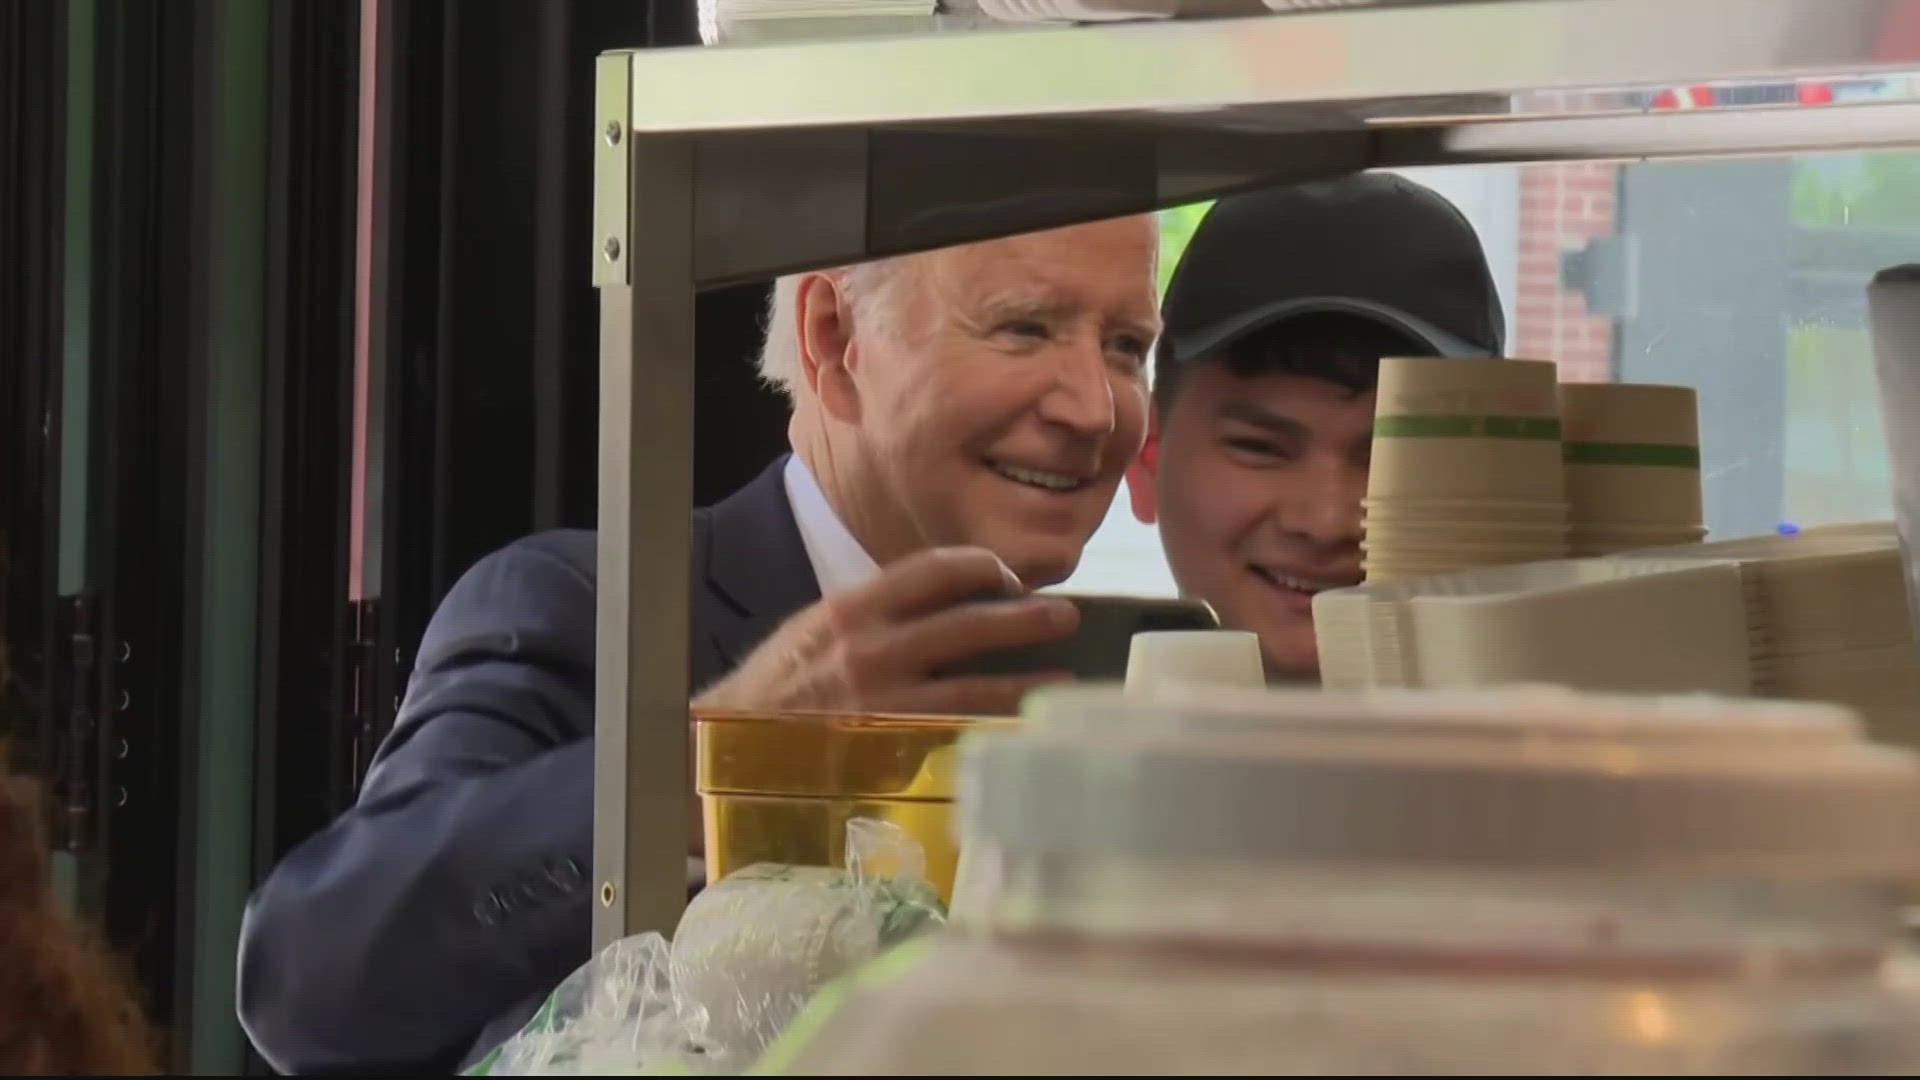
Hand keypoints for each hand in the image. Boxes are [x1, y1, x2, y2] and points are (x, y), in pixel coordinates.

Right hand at [694, 546, 1078, 716]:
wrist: (727, 751)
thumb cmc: (776, 690)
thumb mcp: (815, 631)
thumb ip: (874, 614)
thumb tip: (941, 602)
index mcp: (853, 608)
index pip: (935, 569)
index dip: (983, 568)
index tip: (1008, 577)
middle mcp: (872, 649)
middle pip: (969, 621)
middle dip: (1024, 616)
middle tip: (1063, 615)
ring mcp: (884, 704)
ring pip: (975, 685)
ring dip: (1027, 679)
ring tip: (1065, 675)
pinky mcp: (889, 751)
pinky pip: (957, 735)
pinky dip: (994, 728)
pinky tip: (1022, 728)